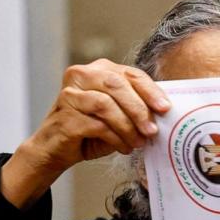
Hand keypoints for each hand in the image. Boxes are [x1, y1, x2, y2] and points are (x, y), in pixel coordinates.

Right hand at [0, 59, 170, 208]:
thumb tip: (162, 113)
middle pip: (117, 85)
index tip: (165, 108)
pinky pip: (97, 125)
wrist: (55, 149)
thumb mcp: (116, 114)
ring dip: (127, 127)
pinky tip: (122, 147)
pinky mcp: (65, 116)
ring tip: (137, 143)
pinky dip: (115, 138)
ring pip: (106, 105)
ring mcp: (70, 95)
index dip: (150, 91)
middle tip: (152, 130)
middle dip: (139, 109)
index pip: (129, 74)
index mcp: (98, 70)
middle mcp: (81, 75)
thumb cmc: (89, 130)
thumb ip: (134, 107)